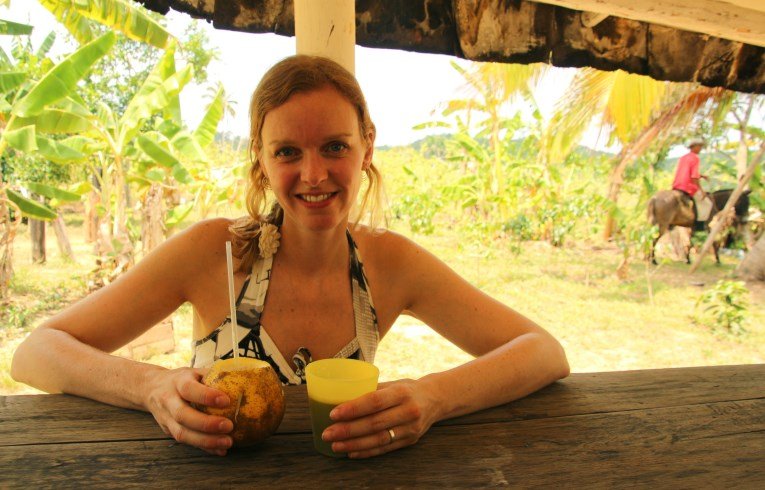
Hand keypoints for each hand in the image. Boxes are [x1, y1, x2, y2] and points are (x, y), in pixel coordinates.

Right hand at [144, 367, 233, 455]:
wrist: (150, 388)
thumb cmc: (181, 379)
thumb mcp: (194, 371)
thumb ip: (214, 375)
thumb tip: (243, 378)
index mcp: (178, 382)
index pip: (189, 389)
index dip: (206, 396)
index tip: (226, 400)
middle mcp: (168, 400)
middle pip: (183, 415)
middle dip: (206, 424)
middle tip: (229, 426)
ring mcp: (166, 418)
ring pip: (182, 434)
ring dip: (206, 441)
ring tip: (228, 442)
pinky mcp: (168, 431)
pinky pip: (186, 442)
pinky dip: (204, 447)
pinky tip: (220, 450)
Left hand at [320, 379, 438, 457]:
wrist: (436, 399)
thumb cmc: (407, 389)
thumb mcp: (393, 383)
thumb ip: (371, 390)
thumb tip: (340, 397)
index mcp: (402, 392)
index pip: (375, 401)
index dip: (353, 408)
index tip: (333, 413)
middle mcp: (408, 411)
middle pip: (374, 423)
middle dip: (348, 430)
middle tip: (328, 433)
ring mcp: (411, 428)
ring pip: (379, 440)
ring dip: (354, 444)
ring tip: (335, 445)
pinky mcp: (411, 441)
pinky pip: (385, 449)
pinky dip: (366, 452)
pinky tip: (351, 452)